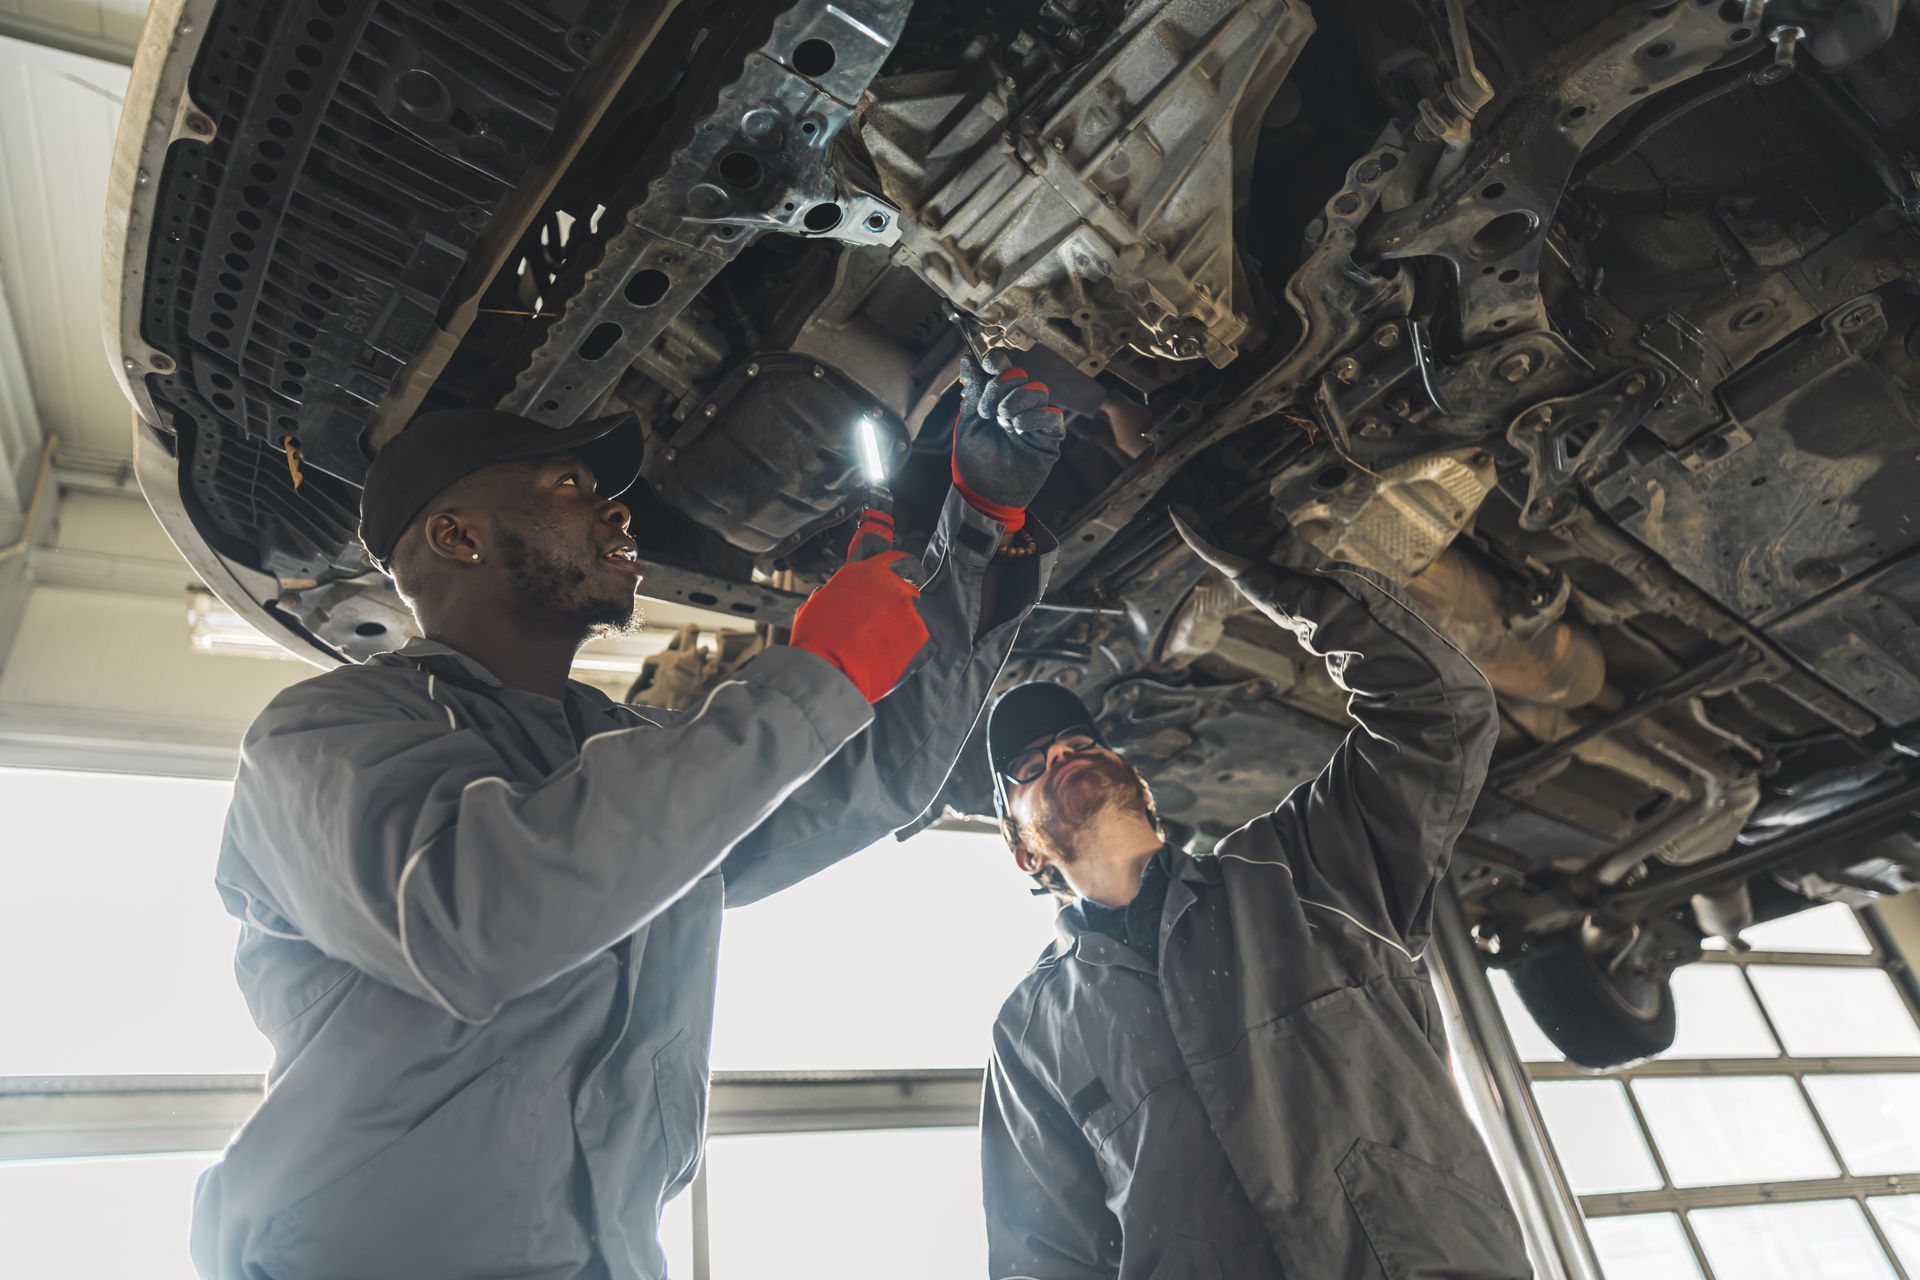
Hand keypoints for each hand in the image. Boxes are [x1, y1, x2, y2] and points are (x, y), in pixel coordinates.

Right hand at [787, 550, 930, 702]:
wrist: (826, 672)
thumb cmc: (816, 640)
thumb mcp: (816, 605)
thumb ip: (834, 594)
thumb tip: (833, 596)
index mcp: (863, 572)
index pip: (891, 558)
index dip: (895, 564)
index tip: (899, 569)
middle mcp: (888, 584)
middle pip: (903, 587)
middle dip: (893, 601)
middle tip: (878, 619)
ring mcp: (904, 608)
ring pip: (906, 613)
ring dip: (894, 625)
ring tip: (874, 642)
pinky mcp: (916, 632)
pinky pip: (912, 636)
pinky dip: (902, 644)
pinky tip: (883, 653)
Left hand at [951, 353, 1065, 530]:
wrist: (984, 493)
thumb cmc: (975, 462)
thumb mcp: (968, 422)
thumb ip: (974, 392)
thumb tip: (967, 361)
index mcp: (997, 399)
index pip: (1005, 368)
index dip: (999, 361)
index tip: (989, 366)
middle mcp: (1017, 406)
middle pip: (1020, 376)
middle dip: (1001, 387)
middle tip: (988, 411)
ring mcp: (1034, 421)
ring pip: (1037, 390)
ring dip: (1016, 401)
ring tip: (1003, 422)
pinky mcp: (1049, 438)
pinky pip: (1051, 416)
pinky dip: (1033, 417)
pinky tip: (1018, 429)